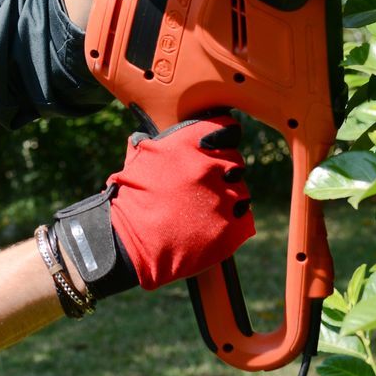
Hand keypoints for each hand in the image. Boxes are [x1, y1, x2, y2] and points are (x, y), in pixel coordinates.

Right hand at [51, 114, 252, 299]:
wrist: (130, 246)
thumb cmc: (130, 202)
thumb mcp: (136, 162)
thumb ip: (150, 145)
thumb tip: (142, 137)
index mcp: (189, 144)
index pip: (228, 130)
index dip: (223, 139)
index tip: (216, 148)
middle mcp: (211, 166)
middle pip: (235, 161)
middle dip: (223, 172)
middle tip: (203, 187)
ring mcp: (224, 198)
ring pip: (241, 191)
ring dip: (228, 198)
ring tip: (204, 211)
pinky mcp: (232, 227)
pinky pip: (244, 218)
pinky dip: (233, 222)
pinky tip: (211, 226)